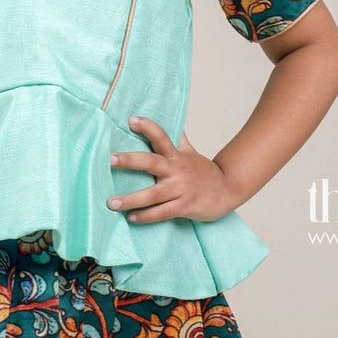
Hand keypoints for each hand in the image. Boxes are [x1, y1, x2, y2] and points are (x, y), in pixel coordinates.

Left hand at [107, 115, 239, 223]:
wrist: (229, 189)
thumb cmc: (204, 172)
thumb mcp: (191, 153)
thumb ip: (179, 139)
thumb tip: (172, 122)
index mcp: (176, 156)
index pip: (161, 137)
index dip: (147, 127)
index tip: (131, 119)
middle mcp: (177, 170)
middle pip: (151, 162)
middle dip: (129, 161)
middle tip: (109, 160)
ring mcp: (181, 189)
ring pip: (153, 194)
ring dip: (131, 199)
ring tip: (112, 203)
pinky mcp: (185, 206)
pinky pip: (162, 212)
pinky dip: (146, 216)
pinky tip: (131, 217)